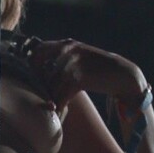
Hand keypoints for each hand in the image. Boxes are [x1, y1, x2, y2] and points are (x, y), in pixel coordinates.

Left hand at [23, 38, 145, 108]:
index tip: (36, 78)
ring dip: (51, 98)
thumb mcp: (80, 56)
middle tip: (44, 93)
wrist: (121, 75)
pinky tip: (61, 108)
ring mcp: (73, 64)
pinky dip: (60, 104)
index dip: (32, 65)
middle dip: (39, 84)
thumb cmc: (98, 68)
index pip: (38, 50)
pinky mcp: (79, 79)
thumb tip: (40, 69)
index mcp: (67, 44)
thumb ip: (62, 57)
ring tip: (54, 104)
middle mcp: (68, 50)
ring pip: (51, 85)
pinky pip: (62, 95)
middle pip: (40, 69)